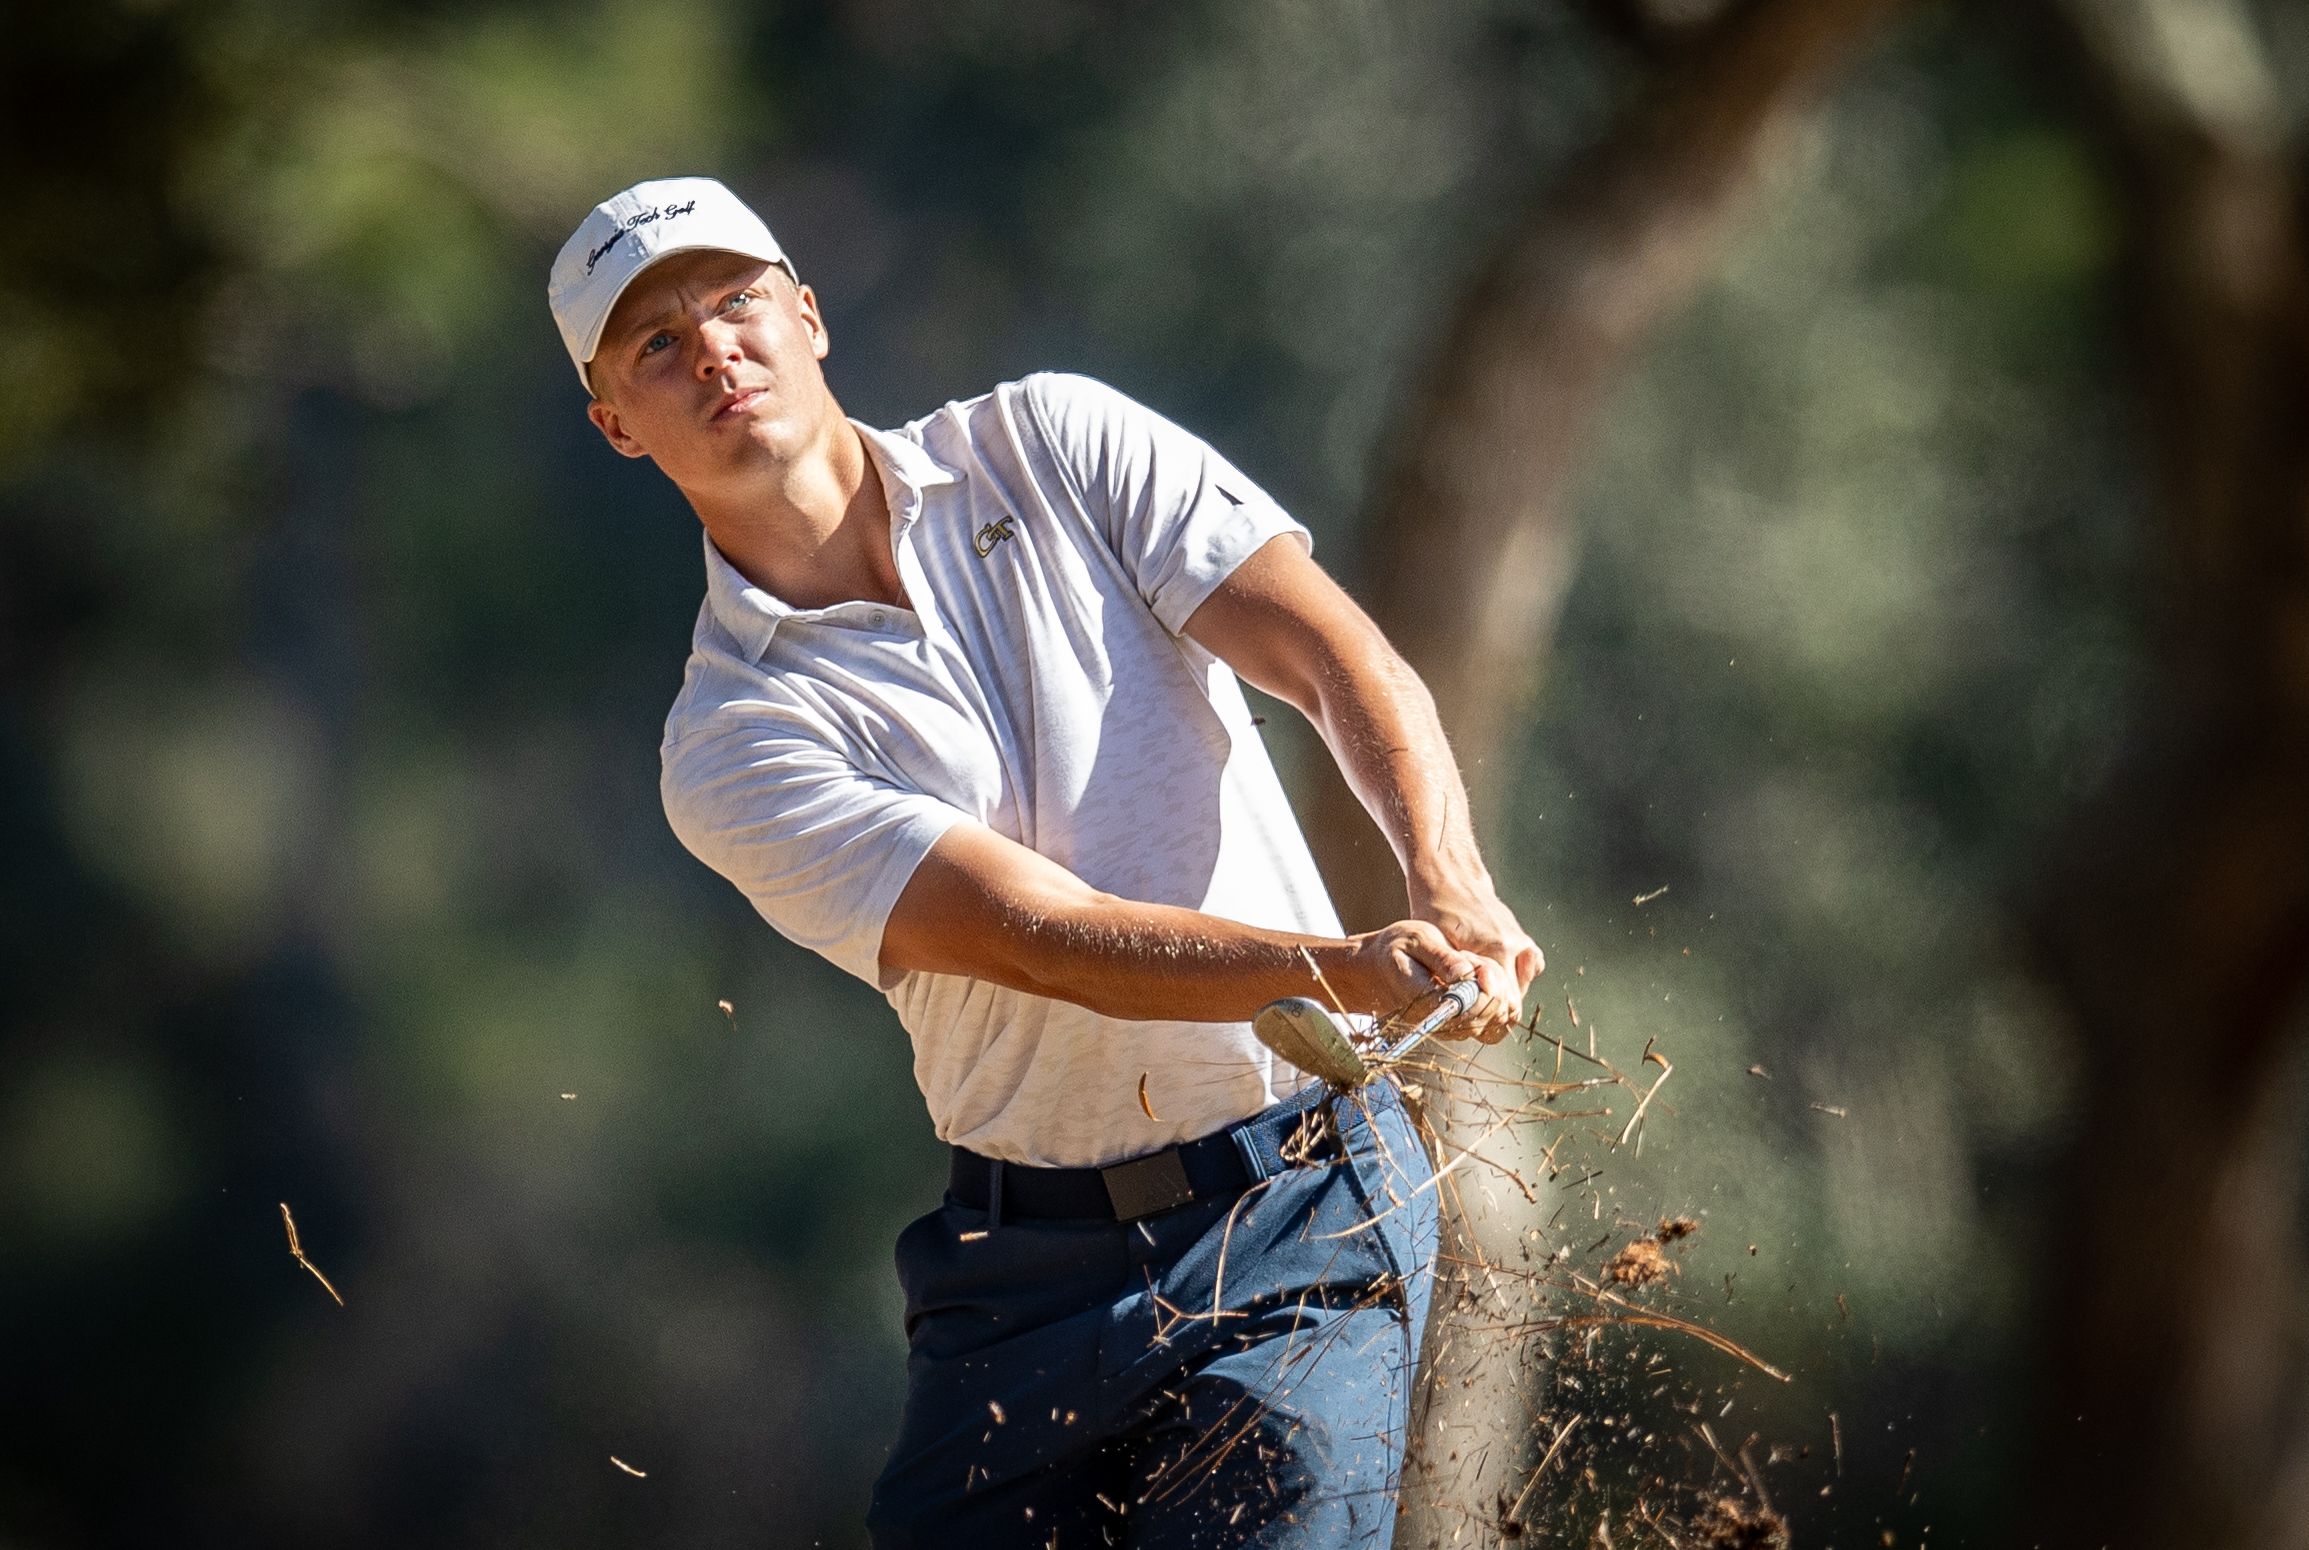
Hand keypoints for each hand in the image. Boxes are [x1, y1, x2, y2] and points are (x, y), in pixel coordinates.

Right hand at [1348, 920, 1516, 1040]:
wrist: (1375, 970)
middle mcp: (1437, 1021)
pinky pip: (1489, 1019)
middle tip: (1469, 957)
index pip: (1468, 1006)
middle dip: (1491, 983)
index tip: (1474, 960)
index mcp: (1424, 1000)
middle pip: (1485, 1015)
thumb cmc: (1395, 950)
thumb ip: (1442, 958)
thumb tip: (1467, 974)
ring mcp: (1448, 1028)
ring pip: (1491, 1019)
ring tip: (1465, 963)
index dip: (1483, 985)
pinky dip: (1489, 995)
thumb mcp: (1416, 940)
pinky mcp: (1457, 1028)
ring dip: (1491, 988)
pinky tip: (1472, 975)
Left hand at [1407, 879, 1542, 1044]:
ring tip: (1477, 992)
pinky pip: (1529, 969)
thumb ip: (1454, 973)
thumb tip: (1458, 1003)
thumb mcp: (1437, 942)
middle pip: (1516, 1001)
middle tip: (1469, 1009)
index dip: (1488, 1017)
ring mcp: (1522, 942)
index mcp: (1498, 948)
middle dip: (1494, 1010)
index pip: (1507, 1003)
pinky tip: (1494, 976)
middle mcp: (1517, 946)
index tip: (1468, 1018)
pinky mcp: (1522, 939)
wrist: (1451, 878)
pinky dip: (1515, 978)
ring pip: (1522, 987)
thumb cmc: (1437, 909)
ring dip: (1503, 995)